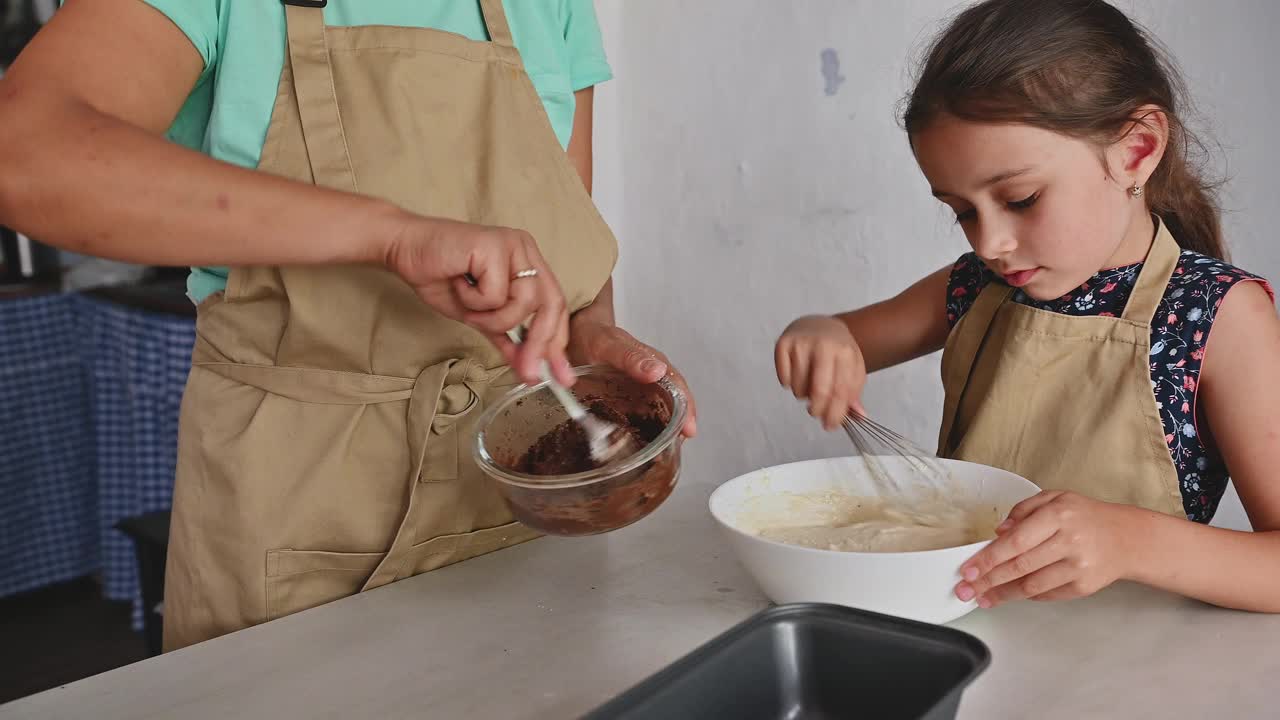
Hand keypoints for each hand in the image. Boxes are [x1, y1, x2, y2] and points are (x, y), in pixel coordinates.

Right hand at [383, 215, 571, 385]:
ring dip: (492, 317)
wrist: (406, 251)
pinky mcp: (494, 244)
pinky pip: (495, 294)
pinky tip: (458, 283)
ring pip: (523, 302)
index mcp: (527, 263)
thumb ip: (506, 337)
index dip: (558, 341)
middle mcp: (525, 251)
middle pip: (550, 304)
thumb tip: (529, 369)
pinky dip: (474, 300)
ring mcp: (513, 245)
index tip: (560, 376)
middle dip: (538, 343)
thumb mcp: (480, 317)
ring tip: (469, 304)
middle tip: (528, 371)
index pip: (556, 305)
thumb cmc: (441, 278)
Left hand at [567, 319, 696, 437]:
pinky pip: (641, 416)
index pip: (679, 389)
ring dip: (663, 430)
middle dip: (679, 426)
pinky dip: (644, 430)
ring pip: (660, 412)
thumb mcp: (610, 345)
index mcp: (654, 364)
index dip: (686, 410)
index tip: (689, 429)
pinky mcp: (629, 399)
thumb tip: (658, 371)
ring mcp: (642, 390)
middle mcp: (653, 379)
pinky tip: (640, 443)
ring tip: (662, 452)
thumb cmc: (595, 337)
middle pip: (674, 404)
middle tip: (677, 447)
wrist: (579, 335)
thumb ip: (631, 357)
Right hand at [774, 315, 866, 429]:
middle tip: (816, 413)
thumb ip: (853, 393)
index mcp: (845, 352)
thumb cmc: (836, 352)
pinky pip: (784, 380)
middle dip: (818, 410)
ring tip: (809, 384)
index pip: (841, 391)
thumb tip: (859, 416)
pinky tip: (797, 375)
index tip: (830, 425)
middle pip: (820, 391)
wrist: (818, 325)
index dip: (835, 413)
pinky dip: (790, 385)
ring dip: (803, 395)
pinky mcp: (782, 344)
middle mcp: (823, 345)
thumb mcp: (851, 368)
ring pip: (799, 388)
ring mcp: (801, 344)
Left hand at [955, 490, 1137, 607]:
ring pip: (1031, 585)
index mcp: (1058, 515)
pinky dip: (1025, 595)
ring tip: (982, 597)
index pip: (1016, 542)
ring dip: (1002, 594)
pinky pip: (1047, 594)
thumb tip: (998, 532)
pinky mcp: (1084, 587)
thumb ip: (1023, 510)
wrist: (1126, 538)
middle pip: (1019, 566)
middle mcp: (1069, 541)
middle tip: (965, 589)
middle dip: (987, 580)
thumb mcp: (1054, 498)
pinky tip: (1009, 595)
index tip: (968, 569)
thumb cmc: (1085, 516)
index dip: (988, 558)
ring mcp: (1078, 567)